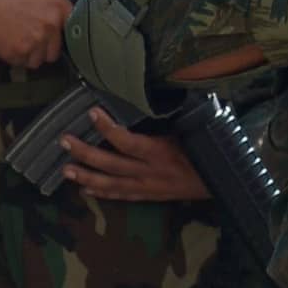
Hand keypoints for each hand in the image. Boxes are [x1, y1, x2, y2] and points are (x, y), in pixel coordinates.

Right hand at [0, 0, 71, 69]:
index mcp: (58, 4)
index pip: (75, 27)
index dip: (64, 30)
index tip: (57, 31)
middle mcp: (50, 26)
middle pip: (57, 49)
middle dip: (46, 44)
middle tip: (31, 34)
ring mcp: (33, 42)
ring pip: (39, 60)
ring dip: (31, 53)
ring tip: (18, 39)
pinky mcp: (15, 54)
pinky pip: (22, 63)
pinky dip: (16, 57)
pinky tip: (7, 41)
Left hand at [57, 107, 210, 202]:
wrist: (224, 184)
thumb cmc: (211, 152)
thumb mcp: (194, 131)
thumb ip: (174, 116)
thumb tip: (162, 90)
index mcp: (161, 153)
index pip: (127, 141)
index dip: (108, 128)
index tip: (92, 112)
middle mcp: (150, 173)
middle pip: (111, 164)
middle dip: (85, 153)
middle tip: (64, 141)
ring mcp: (148, 188)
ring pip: (111, 184)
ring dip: (86, 176)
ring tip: (65, 169)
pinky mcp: (150, 197)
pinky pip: (122, 196)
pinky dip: (103, 193)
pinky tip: (85, 189)